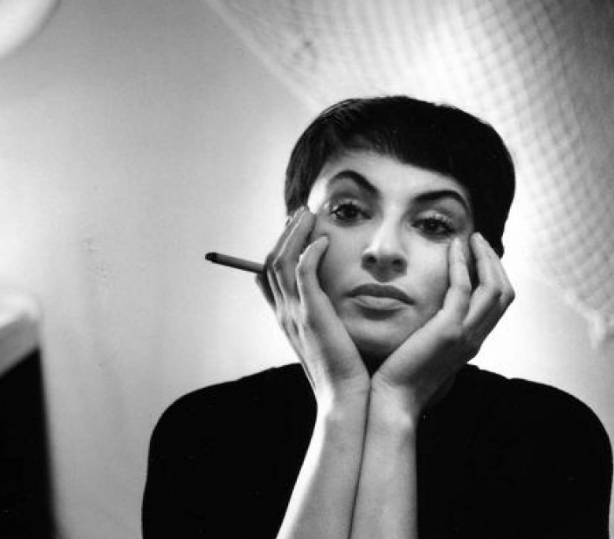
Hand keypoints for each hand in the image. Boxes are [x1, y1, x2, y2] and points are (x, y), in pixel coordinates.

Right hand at [256, 207, 370, 404]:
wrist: (345, 399)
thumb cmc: (345, 372)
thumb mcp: (330, 341)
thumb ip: (326, 318)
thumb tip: (334, 301)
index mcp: (287, 318)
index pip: (268, 275)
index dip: (278, 248)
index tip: (296, 230)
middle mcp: (285, 313)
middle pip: (270, 261)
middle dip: (285, 233)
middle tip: (303, 213)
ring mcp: (295, 314)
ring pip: (280, 261)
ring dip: (294, 234)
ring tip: (310, 216)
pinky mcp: (312, 315)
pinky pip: (302, 272)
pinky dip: (309, 251)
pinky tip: (324, 241)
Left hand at [371, 233, 513, 418]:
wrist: (392, 400)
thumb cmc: (400, 375)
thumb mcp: (426, 349)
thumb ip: (436, 330)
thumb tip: (430, 310)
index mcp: (472, 342)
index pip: (499, 303)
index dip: (494, 274)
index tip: (478, 254)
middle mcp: (476, 338)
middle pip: (504, 292)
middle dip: (494, 261)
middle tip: (478, 240)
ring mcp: (466, 335)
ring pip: (493, 288)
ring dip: (484, 258)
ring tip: (470, 238)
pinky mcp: (448, 331)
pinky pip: (462, 289)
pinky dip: (460, 264)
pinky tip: (451, 249)